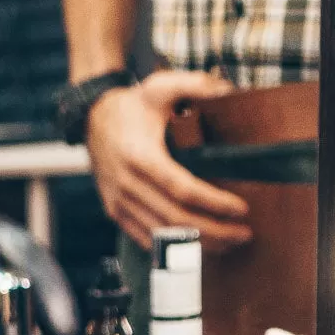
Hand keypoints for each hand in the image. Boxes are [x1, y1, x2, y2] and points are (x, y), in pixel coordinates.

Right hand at [86, 70, 251, 251]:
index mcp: (140, 157)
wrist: (91, 119)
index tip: (241, 208)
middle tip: (243, 234)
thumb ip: (195, 85)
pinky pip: (143, 238)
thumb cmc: (132, 105)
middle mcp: (127, 185)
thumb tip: (231, 91)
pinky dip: (170, 249)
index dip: (213, 203)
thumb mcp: (161, 86)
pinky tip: (196, 249)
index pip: (181, 190)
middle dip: (213, 231)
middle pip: (174, 219)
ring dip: (196, 245)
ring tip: (228, 244)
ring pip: (161, 235)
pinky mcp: (115, 211)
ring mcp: (118, 202)